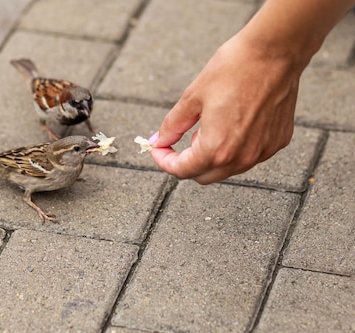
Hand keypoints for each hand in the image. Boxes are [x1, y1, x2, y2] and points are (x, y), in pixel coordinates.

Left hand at [150, 32, 301, 183]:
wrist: (275, 51)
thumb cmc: (234, 69)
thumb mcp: (192, 97)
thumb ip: (173, 125)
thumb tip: (160, 140)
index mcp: (216, 148)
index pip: (182, 170)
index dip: (165, 161)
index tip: (159, 149)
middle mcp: (241, 157)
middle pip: (204, 176)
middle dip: (188, 162)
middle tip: (184, 138)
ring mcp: (262, 152)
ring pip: (227, 169)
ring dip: (212, 156)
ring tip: (212, 125)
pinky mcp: (277, 142)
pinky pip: (249, 156)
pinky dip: (235, 148)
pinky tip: (233, 124)